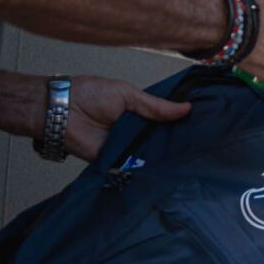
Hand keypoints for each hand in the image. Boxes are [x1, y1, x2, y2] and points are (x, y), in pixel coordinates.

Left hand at [63, 76, 190, 160]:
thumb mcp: (128, 95)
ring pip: (150, 153)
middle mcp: (135, 131)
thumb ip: (155, 106)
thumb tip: (187, 109)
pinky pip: (133, 165)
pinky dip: (145, 167)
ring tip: (191, 158)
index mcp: (139, 112)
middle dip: (176, 141)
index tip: (203, 126)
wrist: (60, 111)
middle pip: (160, 138)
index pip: (165, 119)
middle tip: (201, 145)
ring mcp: (126, 147)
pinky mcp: (115, 161)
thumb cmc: (90, 94)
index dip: (181, 122)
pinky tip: (166, 169)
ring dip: (163, 155)